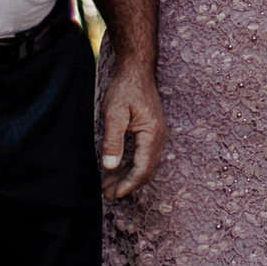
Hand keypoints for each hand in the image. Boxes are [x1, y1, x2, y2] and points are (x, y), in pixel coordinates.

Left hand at [98, 57, 168, 197]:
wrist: (137, 70)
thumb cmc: (125, 89)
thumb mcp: (113, 113)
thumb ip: (112, 140)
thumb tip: (111, 167)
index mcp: (152, 134)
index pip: (143, 169)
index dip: (128, 184)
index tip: (113, 194)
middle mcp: (159, 137)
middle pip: (147, 171)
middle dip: (127, 185)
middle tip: (107, 194)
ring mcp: (158, 135)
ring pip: (146, 165)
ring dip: (128, 177)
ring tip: (108, 185)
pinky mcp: (152, 133)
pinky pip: (144, 156)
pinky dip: (131, 166)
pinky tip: (117, 169)